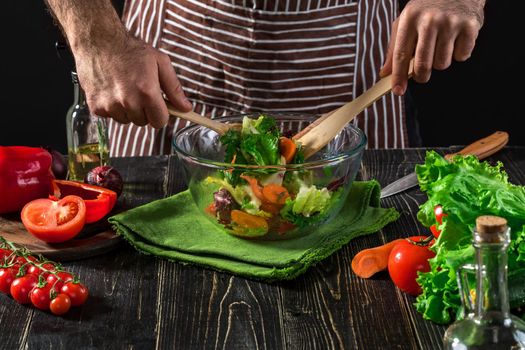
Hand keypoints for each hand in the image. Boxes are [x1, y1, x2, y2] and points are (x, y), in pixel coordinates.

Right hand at [73, 34, 191, 127]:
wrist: (99, 41)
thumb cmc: (131, 50)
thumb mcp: (160, 63)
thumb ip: (174, 88)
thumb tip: (186, 108)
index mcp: (147, 92)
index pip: (160, 122)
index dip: (161, 114)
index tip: (159, 106)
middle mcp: (128, 101)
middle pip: (143, 122)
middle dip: (144, 110)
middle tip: (139, 91)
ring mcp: (111, 105)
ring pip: (126, 120)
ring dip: (128, 110)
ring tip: (124, 89)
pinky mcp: (96, 107)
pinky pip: (110, 116)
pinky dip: (113, 107)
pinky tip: (112, 90)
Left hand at [380, 0, 484, 94]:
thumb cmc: (427, 7)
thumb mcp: (406, 21)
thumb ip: (394, 47)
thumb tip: (385, 73)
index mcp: (409, 19)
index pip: (401, 55)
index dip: (399, 76)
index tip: (398, 91)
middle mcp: (430, 20)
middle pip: (423, 64)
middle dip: (421, 76)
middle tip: (422, 74)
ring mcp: (451, 22)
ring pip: (443, 63)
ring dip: (441, 61)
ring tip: (441, 46)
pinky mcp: (470, 26)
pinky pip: (461, 56)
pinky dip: (458, 53)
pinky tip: (456, 40)